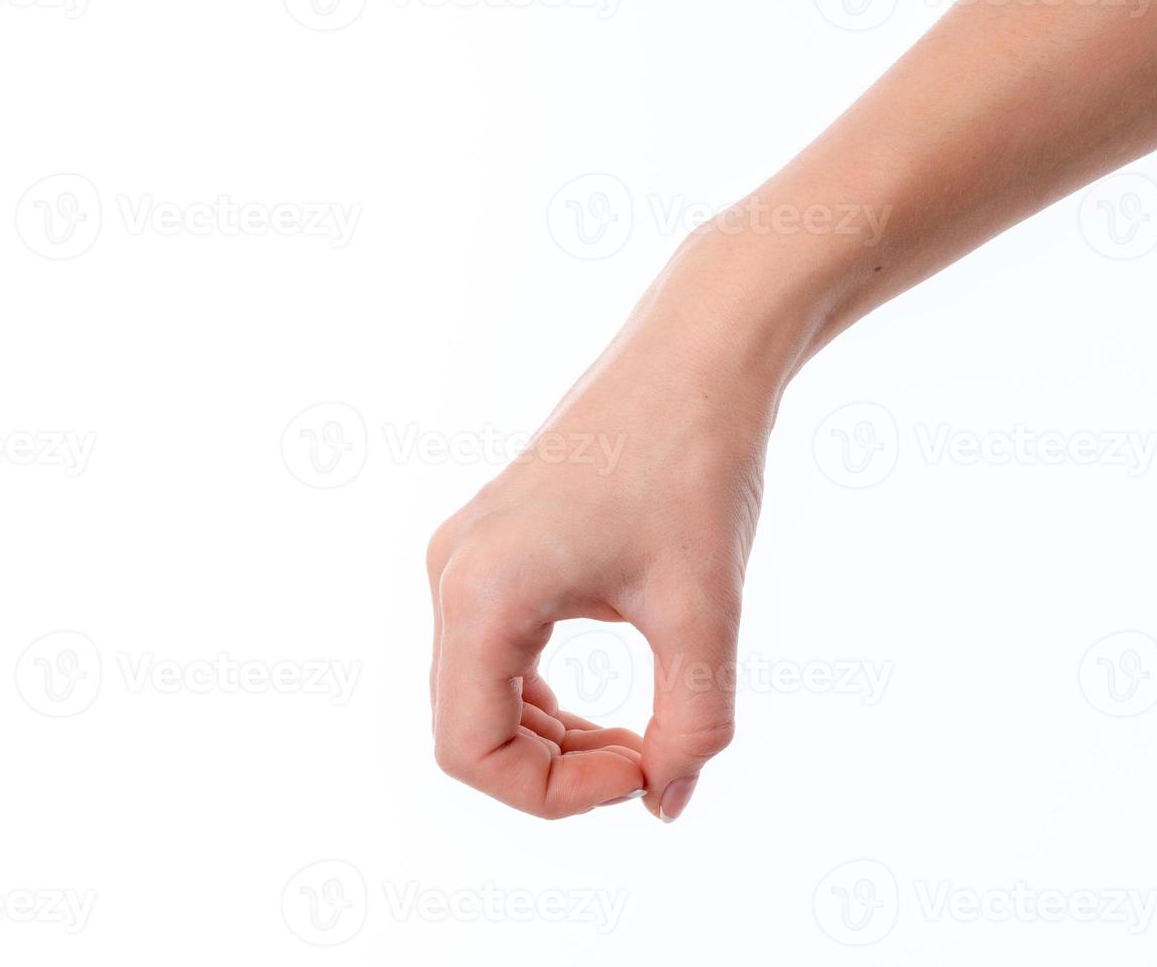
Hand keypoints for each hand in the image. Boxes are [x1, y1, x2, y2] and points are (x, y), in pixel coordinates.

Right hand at [427, 235, 789, 820]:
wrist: (698, 355)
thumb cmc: (695, 464)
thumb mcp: (703, 609)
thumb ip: (693, 724)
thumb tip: (669, 802)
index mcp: (481, 591)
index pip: (471, 753)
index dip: (556, 794)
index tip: (645, 769)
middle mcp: (453, 574)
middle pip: (469, 731)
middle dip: (559, 770)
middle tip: (651, 762)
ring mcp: (467, 557)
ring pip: (480, 697)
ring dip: (555, 740)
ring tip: (642, 740)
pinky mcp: (495, 547)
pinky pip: (497, 655)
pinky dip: (549, 698)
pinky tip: (613, 704)